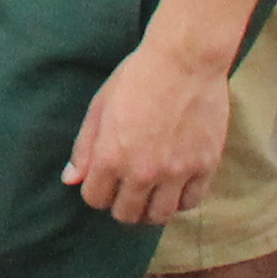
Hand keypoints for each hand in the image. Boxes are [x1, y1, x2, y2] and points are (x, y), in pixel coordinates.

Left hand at [64, 35, 232, 224]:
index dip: (96, 192)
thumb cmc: (136, 78)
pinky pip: (191, 202)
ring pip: (160, 216)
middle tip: (127, 191)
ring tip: (150, 194)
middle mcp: (142, 172)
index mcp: (111, 157)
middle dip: (121, 205)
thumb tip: (71, 180)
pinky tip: (175, 187)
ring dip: (151, 210)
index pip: (95, 199)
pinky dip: (181, 200)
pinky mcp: (205, 167)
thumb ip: (84, 147)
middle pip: (127, 214)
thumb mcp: (100, 107)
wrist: (184, 61)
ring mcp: (176, 173)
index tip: (103, 182)